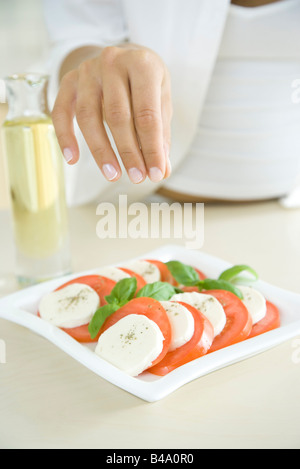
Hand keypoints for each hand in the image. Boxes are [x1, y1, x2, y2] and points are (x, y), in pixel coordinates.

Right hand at [52, 45, 172, 183]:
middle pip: (117, 116)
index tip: (155, 173)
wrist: (123, 56)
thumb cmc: (145, 84)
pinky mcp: (69, 80)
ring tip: (112, 175)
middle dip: (128, 152)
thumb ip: (161, 135)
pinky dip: (65, 137)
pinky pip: (61, 111)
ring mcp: (88, 70)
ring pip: (88, 116)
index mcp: (142, 64)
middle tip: (137, 178)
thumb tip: (162, 170)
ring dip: (100, 151)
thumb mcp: (161, 101)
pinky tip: (72, 159)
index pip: (147, 114)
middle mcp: (113, 62)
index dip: (152, 148)